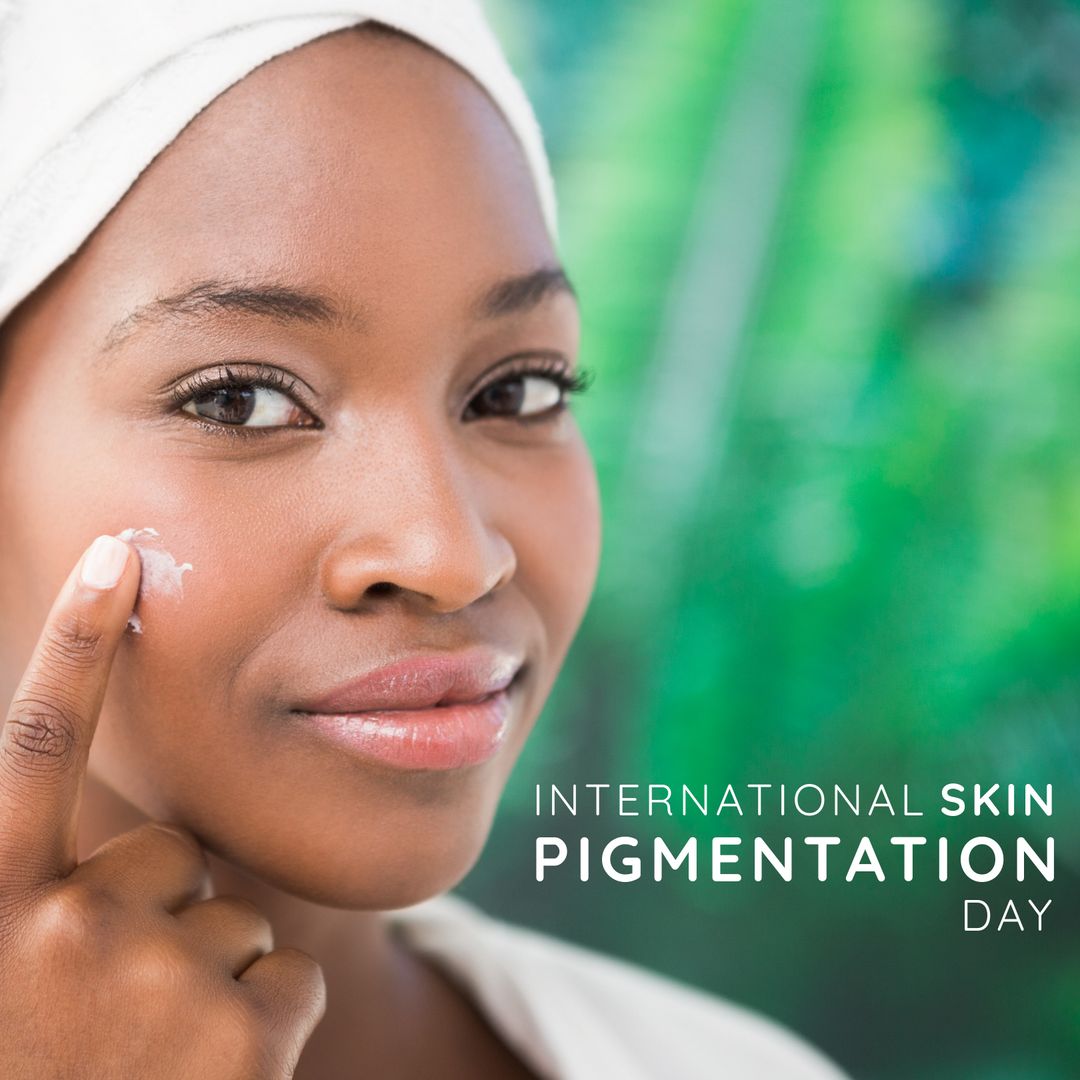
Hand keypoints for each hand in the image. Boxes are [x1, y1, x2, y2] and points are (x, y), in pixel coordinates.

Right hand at [0, 535, 324, 1077]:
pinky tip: (210, 1078)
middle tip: (107, 1011)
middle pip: (173, 856)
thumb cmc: (48, 1076)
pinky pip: (292, 977)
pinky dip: (267, 1021)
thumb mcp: (11, 977)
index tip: (115, 555)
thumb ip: (50, 889)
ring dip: (210, 976)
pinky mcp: (244, 1038)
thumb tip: (133, 835)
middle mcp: (69, 928)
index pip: (37, 751)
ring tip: (148, 1058)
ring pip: (238, 920)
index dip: (74, 646)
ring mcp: (159, 981)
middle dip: (158, 915)